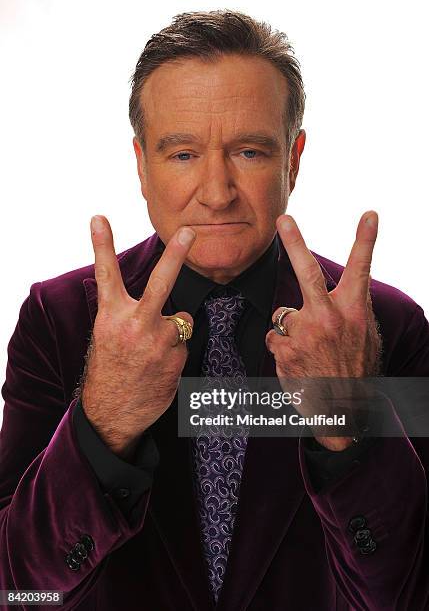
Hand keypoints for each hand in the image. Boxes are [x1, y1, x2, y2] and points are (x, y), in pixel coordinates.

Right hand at [81, 215, 195, 458]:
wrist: (112, 413)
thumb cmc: (110, 370)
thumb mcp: (106, 336)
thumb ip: (124, 313)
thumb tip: (154, 301)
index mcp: (111, 317)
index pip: (106, 274)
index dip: (101, 244)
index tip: (100, 218)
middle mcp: (135, 325)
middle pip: (161, 283)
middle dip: (176, 255)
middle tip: (190, 232)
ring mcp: (158, 342)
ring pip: (180, 320)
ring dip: (173, 331)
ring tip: (154, 352)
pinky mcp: (176, 358)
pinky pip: (183, 342)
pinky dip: (176, 350)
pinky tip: (161, 366)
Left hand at [265, 211, 381, 449]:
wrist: (342, 410)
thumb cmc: (354, 369)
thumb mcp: (364, 336)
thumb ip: (348, 310)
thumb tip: (335, 293)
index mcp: (353, 311)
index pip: (362, 268)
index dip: (366, 239)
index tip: (369, 213)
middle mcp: (329, 317)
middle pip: (307, 272)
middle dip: (294, 241)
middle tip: (284, 219)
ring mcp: (305, 333)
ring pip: (284, 313)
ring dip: (289, 327)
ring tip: (306, 349)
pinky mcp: (285, 349)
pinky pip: (274, 337)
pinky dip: (281, 346)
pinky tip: (296, 361)